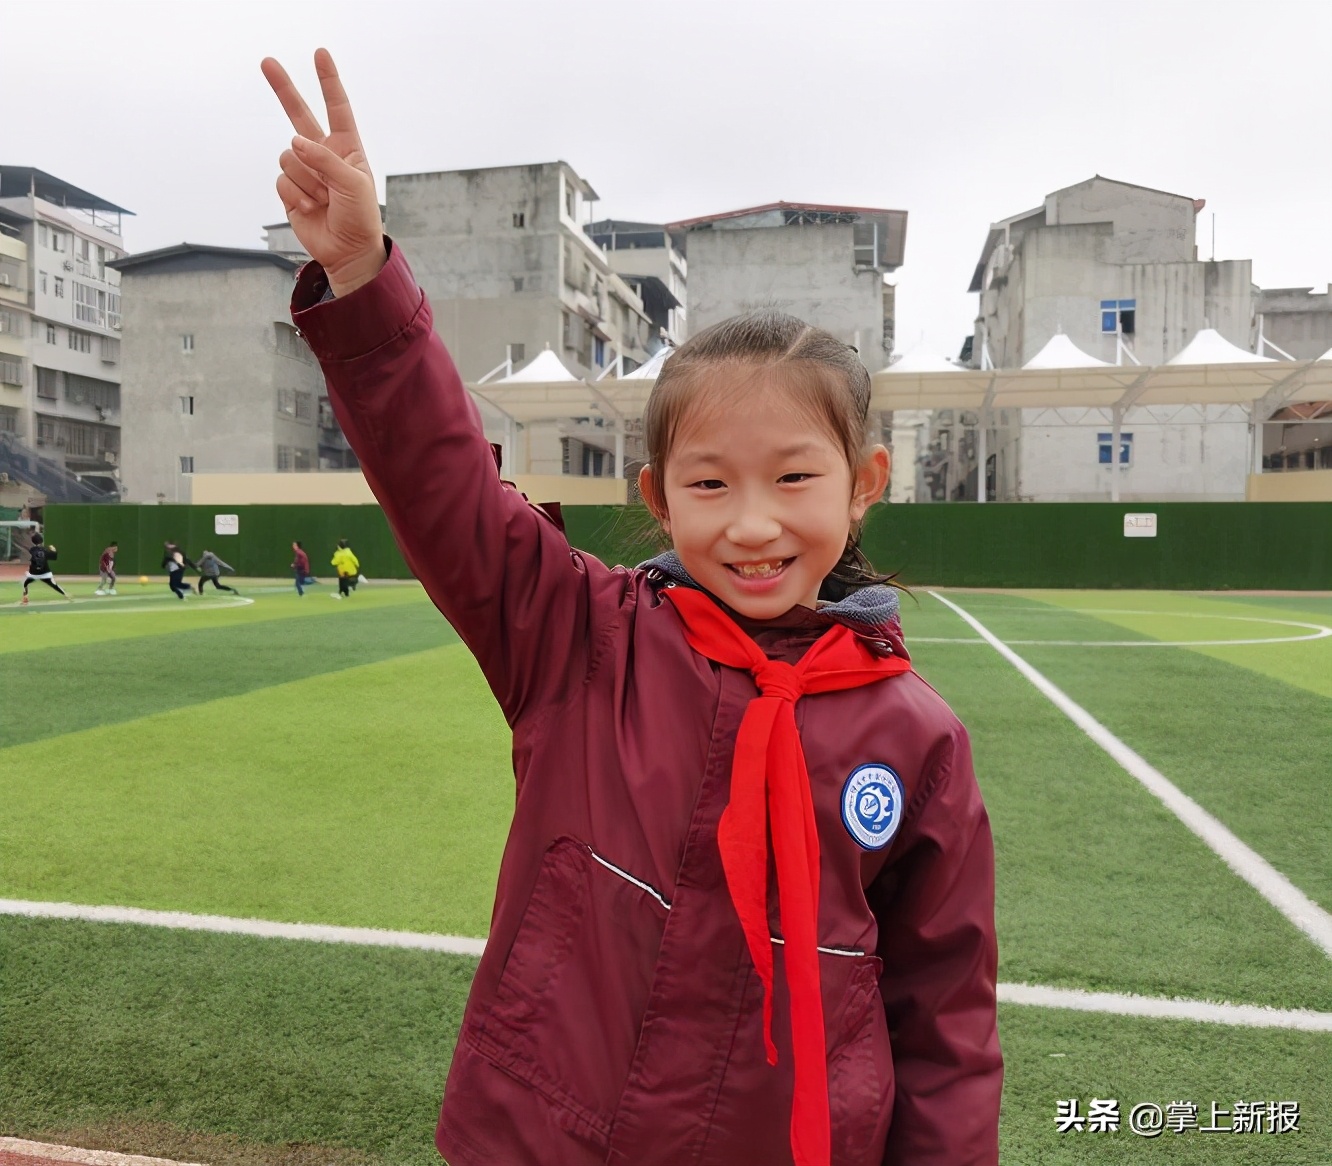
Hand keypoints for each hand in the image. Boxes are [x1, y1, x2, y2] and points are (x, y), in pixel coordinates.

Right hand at [261, 49, 385, 295]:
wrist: (349, 251)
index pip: (337, 108)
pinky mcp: (290, 190)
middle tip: (267, 62)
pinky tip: (312, 209)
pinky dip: (296, 195)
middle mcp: (323, 154)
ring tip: (324, 200)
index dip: (328, 81)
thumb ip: (325, 158)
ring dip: (307, 181)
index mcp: (346, 148)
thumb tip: (293, 142)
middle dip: (283, 89)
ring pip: (289, 157)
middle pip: (298, 115)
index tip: (320, 54)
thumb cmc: (360, 216)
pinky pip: (282, 180)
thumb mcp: (352, 183)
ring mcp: (305, 171)